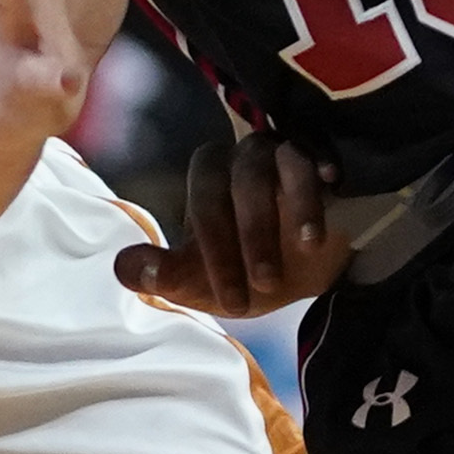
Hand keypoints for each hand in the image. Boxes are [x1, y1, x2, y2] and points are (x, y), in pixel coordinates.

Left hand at [117, 131, 351, 315]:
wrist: (307, 270)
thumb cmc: (249, 268)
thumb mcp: (207, 282)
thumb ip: (167, 275)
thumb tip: (121, 267)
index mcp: (209, 179)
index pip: (204, 201)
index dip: (214, 250)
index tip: (231, 301)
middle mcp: (243, 157)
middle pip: (242, 178)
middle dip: (253, 234)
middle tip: (266, 284)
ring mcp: (285, 153)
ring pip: (284, 161)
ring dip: (295, 205)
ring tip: (307, 248)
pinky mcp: (322, 160)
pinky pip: (321, 155)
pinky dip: (322, 171)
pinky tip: (332, 187)